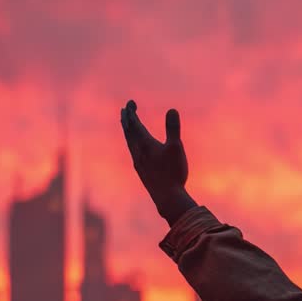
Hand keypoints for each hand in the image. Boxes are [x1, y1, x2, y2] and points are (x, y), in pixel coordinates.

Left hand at [120, 100, 196, 223]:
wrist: (167, 197)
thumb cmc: (173, 172)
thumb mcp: (176, 148)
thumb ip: (173, 128)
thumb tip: (172, 110)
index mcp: (145, 144)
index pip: (134, 124)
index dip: (131, 112)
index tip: (130, 102)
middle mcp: (138, 152)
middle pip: (128, 132)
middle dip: (126, 119)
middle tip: (125, 110)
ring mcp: (138, 163)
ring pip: (129, 143)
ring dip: (128, 132)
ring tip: (127, 126)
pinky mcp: (142, 172)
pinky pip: (133, 153)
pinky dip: (132, 144)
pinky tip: (137, 149)